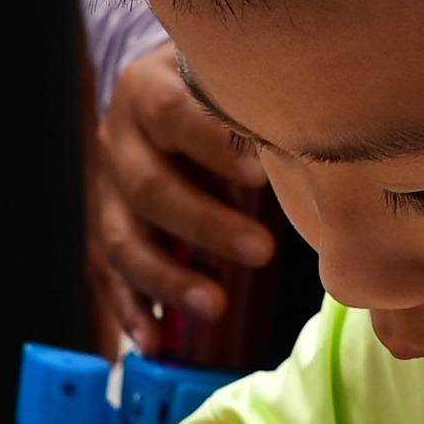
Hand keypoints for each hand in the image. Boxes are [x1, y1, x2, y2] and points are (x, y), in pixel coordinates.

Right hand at [90, 49, 276, 353]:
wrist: (166, 90)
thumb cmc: (219, 90)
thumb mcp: (232, 81)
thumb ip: (257, 106)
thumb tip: (317, 144)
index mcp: (148, 92)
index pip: (172, 115)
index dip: (214, 145)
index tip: (261, 174)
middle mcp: (118, 142)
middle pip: (148, 188)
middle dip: (205, 225)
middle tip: (262, 251)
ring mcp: (107, 191)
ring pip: (122, 241)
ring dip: (168, 279)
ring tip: (216, 306)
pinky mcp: (108, 230)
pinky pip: (110, 277)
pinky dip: (132, 311)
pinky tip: (156, 341)